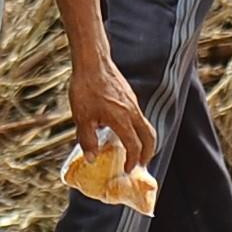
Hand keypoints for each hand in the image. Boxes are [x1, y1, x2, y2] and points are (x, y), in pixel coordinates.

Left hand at [69, 56, 151, 175]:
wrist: (92, 61)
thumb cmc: (86, 88)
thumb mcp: (81, 117)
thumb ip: (87, 139)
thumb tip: (91, 158)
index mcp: (122, 120)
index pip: (134, 146)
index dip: (132, 161)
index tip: (128, 170)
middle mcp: (132, 112)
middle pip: (150, 137)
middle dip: (149, 153)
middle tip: (142, 163)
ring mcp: (133, 103)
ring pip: (146, 126)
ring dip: (144, 140)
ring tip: (134, 150)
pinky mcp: (129, 96)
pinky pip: (139, 117)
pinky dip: (137, 128)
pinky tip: (122, 129)